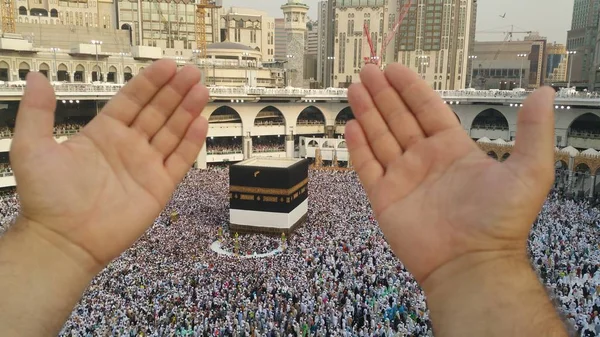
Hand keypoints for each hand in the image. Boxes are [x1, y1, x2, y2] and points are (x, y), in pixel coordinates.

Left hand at [10, 60, 208, 272]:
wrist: (62, 240)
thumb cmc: (45, 198)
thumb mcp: (31, 147)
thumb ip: (37, 111)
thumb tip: (36, 77)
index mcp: (103, 133)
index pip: (132, 100)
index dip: (150, 82)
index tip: (167, 66)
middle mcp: (127, 146)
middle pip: (157, 111)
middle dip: (175, 91)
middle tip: (192, 72)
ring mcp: (145, 166)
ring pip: (172, 132)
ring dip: (187, 111)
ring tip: (201, 90)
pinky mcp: (159, 187)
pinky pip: (179, 160)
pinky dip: (191, 143)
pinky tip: (201, 123)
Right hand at [345, 64, 554, 284]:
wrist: (471, 264)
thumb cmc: (501, 221)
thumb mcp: (529, 171)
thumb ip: (534, 130)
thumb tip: (543, 92)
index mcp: (453, 149)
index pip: (427, 110)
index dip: (410, 88)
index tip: (394, 69)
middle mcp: (425, 160)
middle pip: (399, 118)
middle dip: (383, 94)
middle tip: (368, 70)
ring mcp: (403, 178)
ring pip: (380, 137)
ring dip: (367, 112)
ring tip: (355, 87)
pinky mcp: (384, 198)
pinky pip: (367, 167)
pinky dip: (358, 147)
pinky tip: (351, 125)